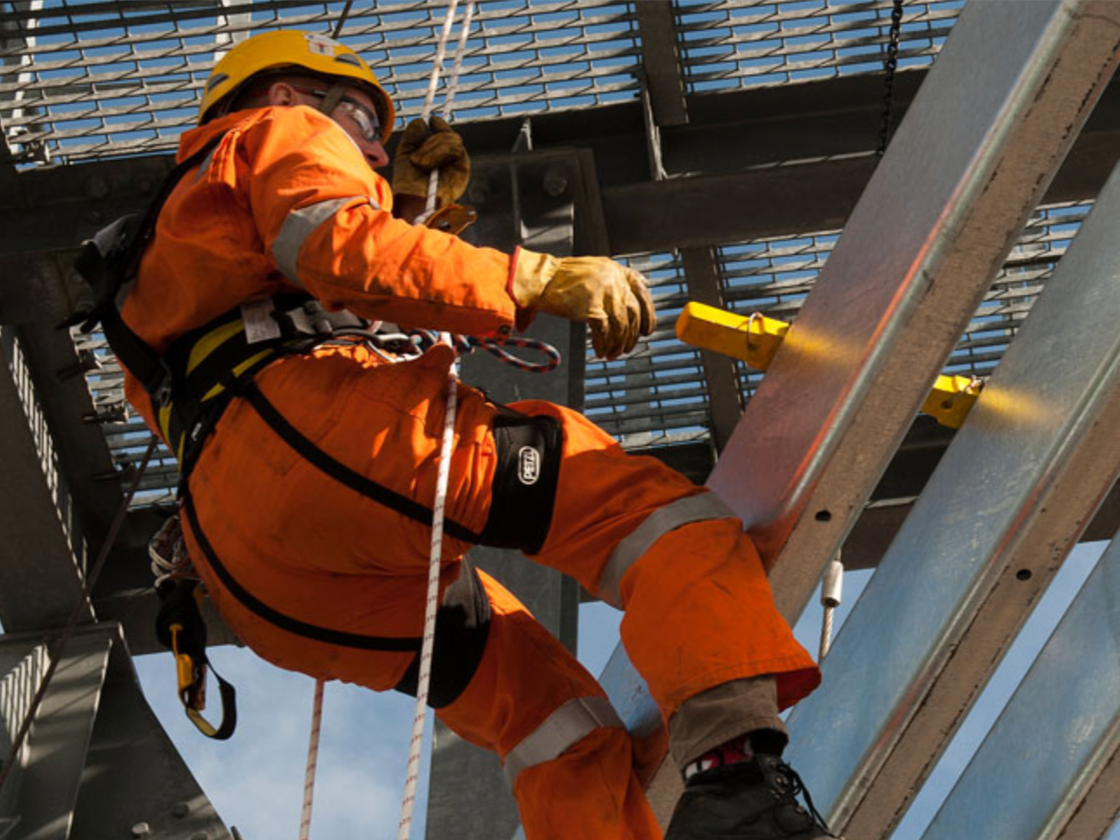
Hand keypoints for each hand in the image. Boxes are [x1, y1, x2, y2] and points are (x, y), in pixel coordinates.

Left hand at [392, 116, 469, 205]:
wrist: (411, 199)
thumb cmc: (408, 183)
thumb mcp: (405, 154)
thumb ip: (412, 137)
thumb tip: (422, 121)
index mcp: (440, 155)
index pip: (445, 134)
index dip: (440, 125)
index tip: (431, 120)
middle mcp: (451, 159)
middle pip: (449, 135)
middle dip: (431, 140)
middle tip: (415, 157)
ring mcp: (459, 164)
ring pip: (453, 140)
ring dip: (432, 148)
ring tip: (417, 162)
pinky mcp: (463, 170)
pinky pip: (456, 149)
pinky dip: (438, 152)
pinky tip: (425, 164)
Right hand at [510, 248, 655, 358]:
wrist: (537, 279)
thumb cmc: (557, 278)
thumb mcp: (592, 270)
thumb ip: (614, 279)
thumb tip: (637, 286)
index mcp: (614, 269)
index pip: (641, 290)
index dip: (648, 312)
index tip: (647, 328)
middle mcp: (613, 279)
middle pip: (634, 312)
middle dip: (633, 334)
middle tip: (628, 347)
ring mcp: (604, 293)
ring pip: (622, 325)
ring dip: (619, 343)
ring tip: (612, 353)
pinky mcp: (592, 307)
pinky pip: (605, 332)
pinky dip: (604, 344)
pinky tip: (600, 350)